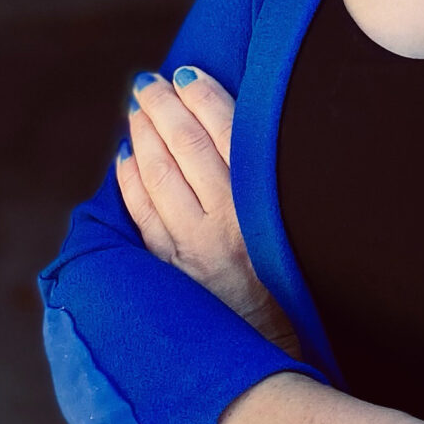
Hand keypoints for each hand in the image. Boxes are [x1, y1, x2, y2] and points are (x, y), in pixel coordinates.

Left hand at [117, 68, 299, 353]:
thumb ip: (273, 179)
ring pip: (158, 178)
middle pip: (186, 148)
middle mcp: (224, 222)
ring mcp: (191, 248)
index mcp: (261, 204)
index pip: (226, 132)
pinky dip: (130, 184)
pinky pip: (143, 218)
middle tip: (149, 82)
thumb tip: (248, 127)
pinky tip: (124, 160)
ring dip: (142, 137)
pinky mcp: (171, 271)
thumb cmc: (297, 281)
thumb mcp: (300, 225)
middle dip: (163, 109)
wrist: (275, 351)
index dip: (203, 97)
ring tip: (135, 110)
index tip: (187, 72)